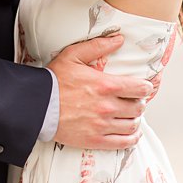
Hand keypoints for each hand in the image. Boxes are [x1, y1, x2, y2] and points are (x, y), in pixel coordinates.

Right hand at [48, 32, 155, 149]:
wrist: (37, 105)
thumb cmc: (53, 80)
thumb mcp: (72, 55)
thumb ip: (97, 46)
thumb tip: (118, 39)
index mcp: (105, 85)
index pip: (140, 88)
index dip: (145, 87)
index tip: (142, 87)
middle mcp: (107, 106)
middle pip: (139, 108)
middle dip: (139, 103)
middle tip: (132, 101)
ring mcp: (102, 125)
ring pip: (133, 125)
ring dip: (135, 119)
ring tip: (129, 115)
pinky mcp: (96, 140)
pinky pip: (123, 142)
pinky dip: (132, 138)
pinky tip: (131, 134)